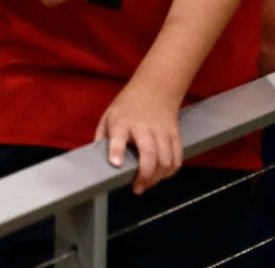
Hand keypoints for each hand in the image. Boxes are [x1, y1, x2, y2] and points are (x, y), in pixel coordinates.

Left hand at [96, 77, 184, 194]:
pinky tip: (162, 175)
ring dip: (158, 176)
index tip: (116, 164)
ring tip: (148, 184)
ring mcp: (162, 131)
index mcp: (122, 122)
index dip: (117, 151)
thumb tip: (96, 162)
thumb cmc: (128, 105)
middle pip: (149, 153)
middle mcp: (143, 127)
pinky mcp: (175, 133)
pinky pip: (177, 156)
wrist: (157, 86)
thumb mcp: (108, 116)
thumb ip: (102, 139)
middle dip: (145, 174)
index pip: (118, 137)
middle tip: (137, 188)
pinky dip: (171, 170)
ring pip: (166, 158)